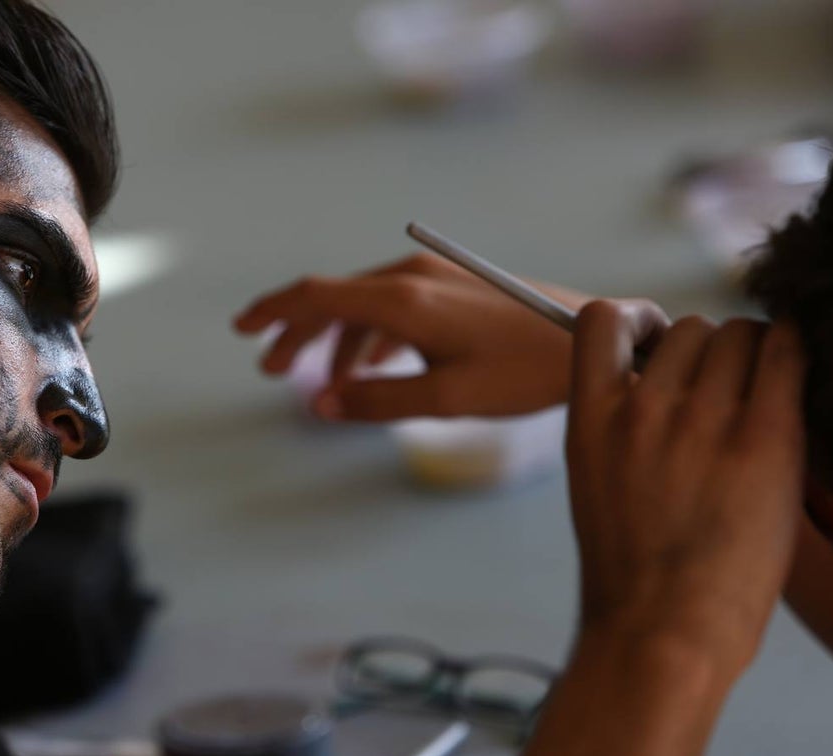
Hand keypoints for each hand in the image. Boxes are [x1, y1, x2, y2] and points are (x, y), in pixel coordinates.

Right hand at [234, 253, 587, 420]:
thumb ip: (377, 400)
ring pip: (365, 303)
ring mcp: (435, 276)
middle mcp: (412, 275)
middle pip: (335, 298)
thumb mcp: (446, 397)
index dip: (274, 311)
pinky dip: (371, 334)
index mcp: (403, 298)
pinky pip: (394, 305)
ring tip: (324, 381)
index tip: (242, 329)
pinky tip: (371, 365)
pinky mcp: (456, 285)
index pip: (317, 295)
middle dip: (298, 334)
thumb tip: (320, 404)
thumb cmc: (523, 372)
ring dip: (336, 339)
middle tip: (270, 370)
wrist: (591, 342)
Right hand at [566, 301, 806, 671]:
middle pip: (689, 327)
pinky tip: (793, 380)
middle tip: (724, 393)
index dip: (638, 320)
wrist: (663, 631)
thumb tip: (662, 377)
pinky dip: (792, 354)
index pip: (601, 318)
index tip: (655, 345)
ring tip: (760, 400)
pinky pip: (786, 354)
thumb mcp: (595, 480)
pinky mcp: (764, 440)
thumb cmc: (631, 570)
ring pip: (739, 335)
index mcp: (590, 419)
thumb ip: (618, 422)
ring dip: (752, 356)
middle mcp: (641, 409)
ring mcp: (701, 422)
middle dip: (708, 351)